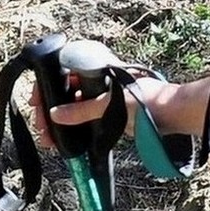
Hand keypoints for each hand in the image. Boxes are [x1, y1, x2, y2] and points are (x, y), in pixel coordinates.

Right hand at [31, 63, 168, 147]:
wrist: (173, 114)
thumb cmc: (145, 99)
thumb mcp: (107, 104)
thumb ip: (80, 110)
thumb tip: (55, 115)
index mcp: (96, 69)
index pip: (62, 72)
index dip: (47, 86)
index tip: (36, 102)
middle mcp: (98, 81)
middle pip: (65, 92)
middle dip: (50, 109)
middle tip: (41, 127)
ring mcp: (104, 98)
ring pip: (73, 108)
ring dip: (60, 122)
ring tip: (49, 139)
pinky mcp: (110, 115)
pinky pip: (85, 121)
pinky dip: (74, 130)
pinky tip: (64, 141)